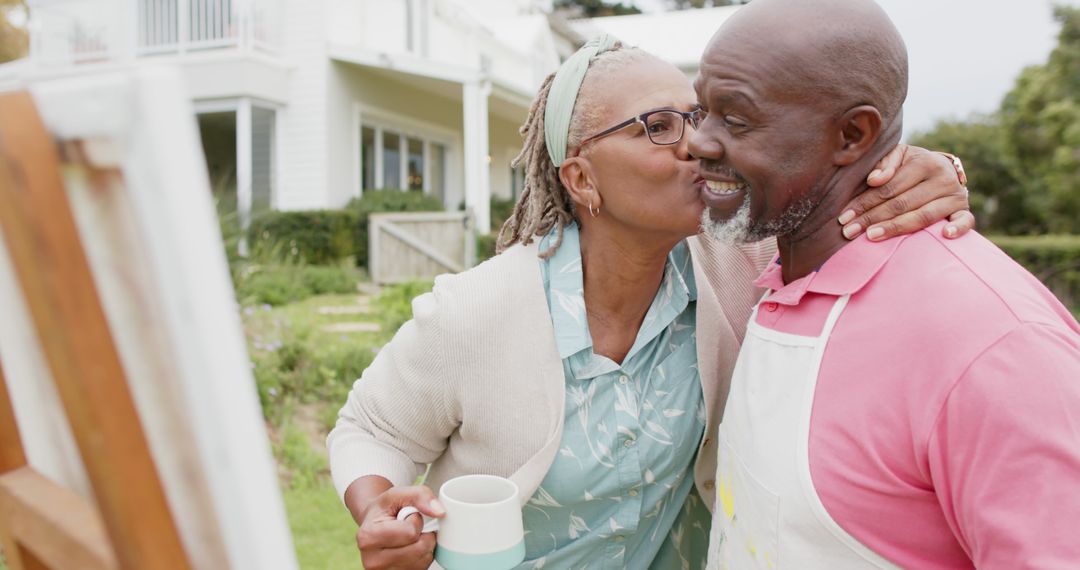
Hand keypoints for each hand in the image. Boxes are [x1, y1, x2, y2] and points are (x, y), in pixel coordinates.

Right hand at [354, 485, 443, 569]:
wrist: (374, 526)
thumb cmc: (385, 510)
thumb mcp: (397, 494)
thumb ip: (419, 495)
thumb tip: (440, 512)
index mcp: (368, 537)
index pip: (410, 532)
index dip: (415, 520)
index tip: (405, 517)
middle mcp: (373, 560)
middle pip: (419, 549)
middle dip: (423, 534)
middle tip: (410, 528)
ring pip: (423, 561)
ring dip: (424, 546)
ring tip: (410, 539)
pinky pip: (422, 569)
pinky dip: (422, 558)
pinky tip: (411, 549)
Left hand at [839, 144, 974, 240]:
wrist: (941, 169)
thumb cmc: (910, 165)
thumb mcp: (898, 156)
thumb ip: (885, 163)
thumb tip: (874, 180)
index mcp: (924, 162)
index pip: (889, 187)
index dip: (865, 203)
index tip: (844, 216)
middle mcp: (943, 177)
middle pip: (902, 203)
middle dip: (872, 218)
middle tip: (849, 231)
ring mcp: (956, 195)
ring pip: (923, 216)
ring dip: (896, 228)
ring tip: (871, 237)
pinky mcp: (964, 210)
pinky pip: (966, 221)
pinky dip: (958, 228)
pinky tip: (944, 235)